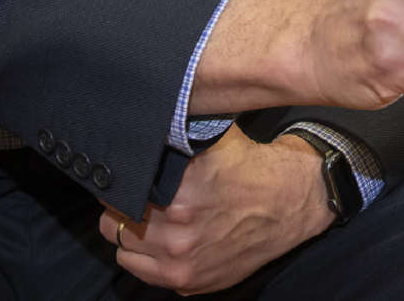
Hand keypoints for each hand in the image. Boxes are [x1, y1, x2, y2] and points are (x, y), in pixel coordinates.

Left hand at [101, 126, 327, 294]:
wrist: (291, 203)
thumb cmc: (251, 167)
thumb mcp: (215, 139)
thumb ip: (175, 135)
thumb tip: (140, 122)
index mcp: (180, 190)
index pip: (118, 189)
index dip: (120, 180)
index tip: (126, 175)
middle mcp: (178, 229)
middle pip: (112, 220)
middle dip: (123, 205)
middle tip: (137, 195)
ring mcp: (182, 260)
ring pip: (122, 247)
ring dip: (131, 232)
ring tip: (150, 217)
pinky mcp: (187, 280)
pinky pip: (139, 270)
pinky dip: (143, 255)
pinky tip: (160, 239)